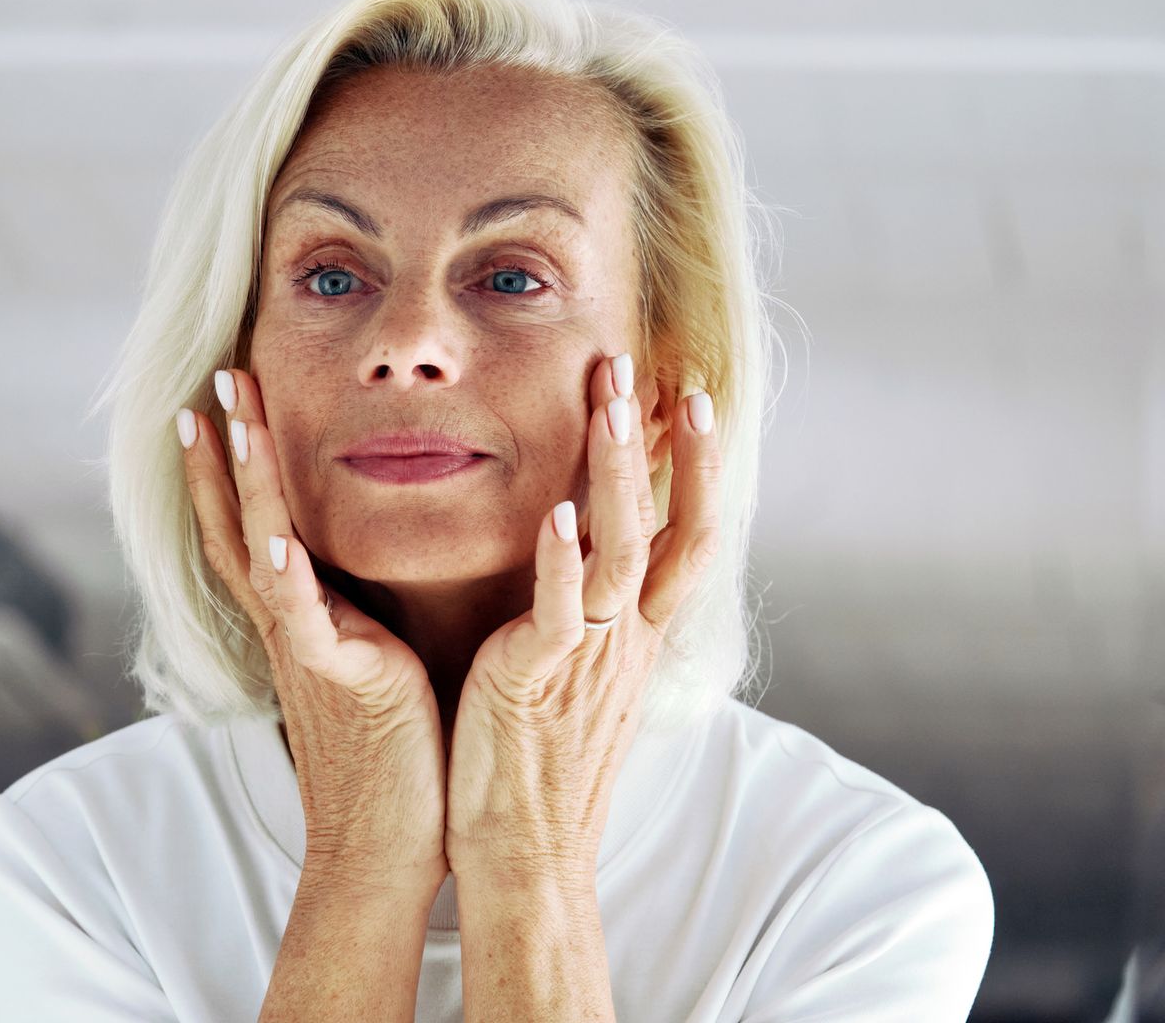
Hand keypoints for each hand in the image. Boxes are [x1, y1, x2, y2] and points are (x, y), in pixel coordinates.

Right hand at [179, 367, 447, 890]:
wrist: (386, 845)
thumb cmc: (391, 756)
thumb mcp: (369, 662)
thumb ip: (356, 613)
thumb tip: (359, 572)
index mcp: (301, 618)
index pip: (251, 525)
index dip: (228, 466)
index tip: (218, 401)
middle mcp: (289, 625)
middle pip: (238, 520)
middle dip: (225, 448)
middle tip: (214, 378)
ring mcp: (305, 648)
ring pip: (259, 549)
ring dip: (241, 483)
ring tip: (227, 419)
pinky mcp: (340, 678)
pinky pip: (304, 617)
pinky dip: (285, 573)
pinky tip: (274, 532)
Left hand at [445, 352, 721, 887]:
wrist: (524, 852)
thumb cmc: (538, 764)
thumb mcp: (579, 678)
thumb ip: (590, 617)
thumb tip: (588, 561)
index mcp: (637, 636)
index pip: (687, 535)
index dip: (697, 468)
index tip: (694, 398)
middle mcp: (627, 638)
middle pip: (669, 524)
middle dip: (663, 442)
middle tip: (649, 368)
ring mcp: (590, 656)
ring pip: (624, 549)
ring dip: (619, 472)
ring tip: (612, 403)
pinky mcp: (541, 678)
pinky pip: (561, 611)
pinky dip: (561, 560)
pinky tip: (556, 513)